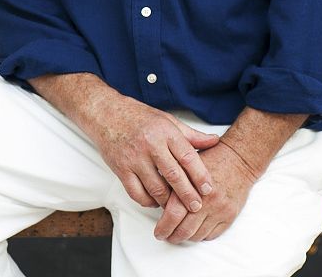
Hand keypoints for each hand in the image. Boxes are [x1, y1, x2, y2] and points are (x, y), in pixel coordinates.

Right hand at [88, 96, 218, 210]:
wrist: (106, 113)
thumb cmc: (139, 117)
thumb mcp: (167, 120)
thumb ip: (191, 135)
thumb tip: (214, 141)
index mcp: (164, 131)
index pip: (187, 157)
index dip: (200, 175)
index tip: (209, 189)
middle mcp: (150, 145)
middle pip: (174, 176)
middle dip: (188, 195)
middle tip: (197, 206)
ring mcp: (134, 158)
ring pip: (156, 188)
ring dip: (168, 202)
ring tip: (178, 207)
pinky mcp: (121, 169)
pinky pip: (137, 193)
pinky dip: (149, 201)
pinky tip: (156, 201)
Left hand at [153, 139, 258, 242]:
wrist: (240, 158)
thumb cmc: (213, 157)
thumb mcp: (188, 162)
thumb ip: (174, 179)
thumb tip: (157, 198)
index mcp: (192, 185)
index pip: (173, 214)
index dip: (163, 227)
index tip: (159, 231)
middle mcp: (206, 200)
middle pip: (184, 229)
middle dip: (172, 236)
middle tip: (166, 235)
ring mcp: (219, 209)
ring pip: (197, 235)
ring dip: (186, 237)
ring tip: (179, 233)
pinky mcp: (230, 215)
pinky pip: (212, 235)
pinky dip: (201, 235)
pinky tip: (196, 229)